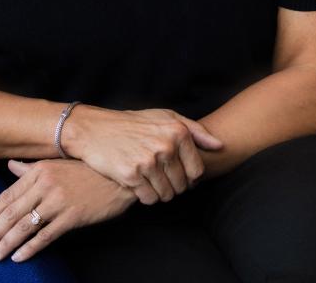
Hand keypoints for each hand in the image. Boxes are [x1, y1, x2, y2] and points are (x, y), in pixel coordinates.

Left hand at [0, 158, 137, 263]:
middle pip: (11, 213)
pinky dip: (29, 249)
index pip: (7, 195)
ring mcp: (58, 201)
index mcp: (39, 170)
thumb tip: (11, 165)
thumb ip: (31, 168)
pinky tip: (19, 256)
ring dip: (6, 244)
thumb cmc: (87, 169)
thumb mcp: (57, 163)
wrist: (117, 177)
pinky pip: (45, 236)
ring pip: (24, 227)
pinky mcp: (71, 217)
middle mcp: (45, 185)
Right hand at [62, 105, 222, 204]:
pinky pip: (149, 199)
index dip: (188, 176)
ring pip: (166, 195)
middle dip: (173, 185)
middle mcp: (165, 146)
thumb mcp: (164, 116)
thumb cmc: (133, 123)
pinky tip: (136, 182)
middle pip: (182, 186)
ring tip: (147, 177)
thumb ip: (195, 130)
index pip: (197, 171)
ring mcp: (148, 161)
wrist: (95, 130)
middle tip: (157, 174)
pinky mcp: (132, 175)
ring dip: (158, 192)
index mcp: (178, 131)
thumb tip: (220, 146)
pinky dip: (144, 195)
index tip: (175, 170)